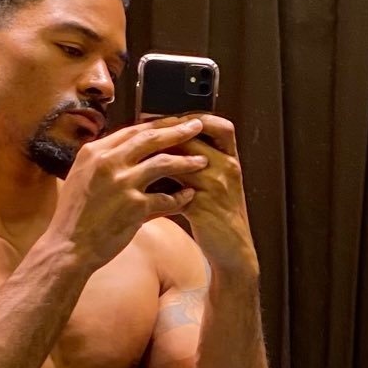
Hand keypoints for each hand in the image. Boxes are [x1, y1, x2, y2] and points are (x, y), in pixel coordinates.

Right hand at [49, 116, 210, 271]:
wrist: (68, 246)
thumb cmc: (75, 215)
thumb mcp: (82, 178)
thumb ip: (104, 161)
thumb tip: (126, 149)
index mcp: (94, 152)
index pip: (132, 130)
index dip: (157, 125)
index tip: (174, 122)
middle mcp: (107, 162)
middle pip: (150, 138)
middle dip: (177, 131)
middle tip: (197, 127)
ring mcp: (122, 183)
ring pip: (163, 163)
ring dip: (186, 161)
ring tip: (204, 161)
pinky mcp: (134, 207)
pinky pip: (166, 198)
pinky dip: (181, 197)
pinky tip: (190, 196)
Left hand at [141, 113, 257, 275]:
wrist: (233, 248)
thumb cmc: (219, 214)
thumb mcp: (216, 182)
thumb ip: (198, 162)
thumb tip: (166, 142)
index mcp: (230, 159)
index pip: (217, 125)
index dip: (191, 120)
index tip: (165, 119)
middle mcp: (226, 168)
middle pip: (192, 139)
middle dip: (163, 137)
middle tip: (138, 137)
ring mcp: (215, 187)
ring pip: (179, 162)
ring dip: (154, 160)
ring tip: (135, 160)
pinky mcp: (202, 207)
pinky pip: (173, 191)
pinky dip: (155, 189)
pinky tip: (140, 188)